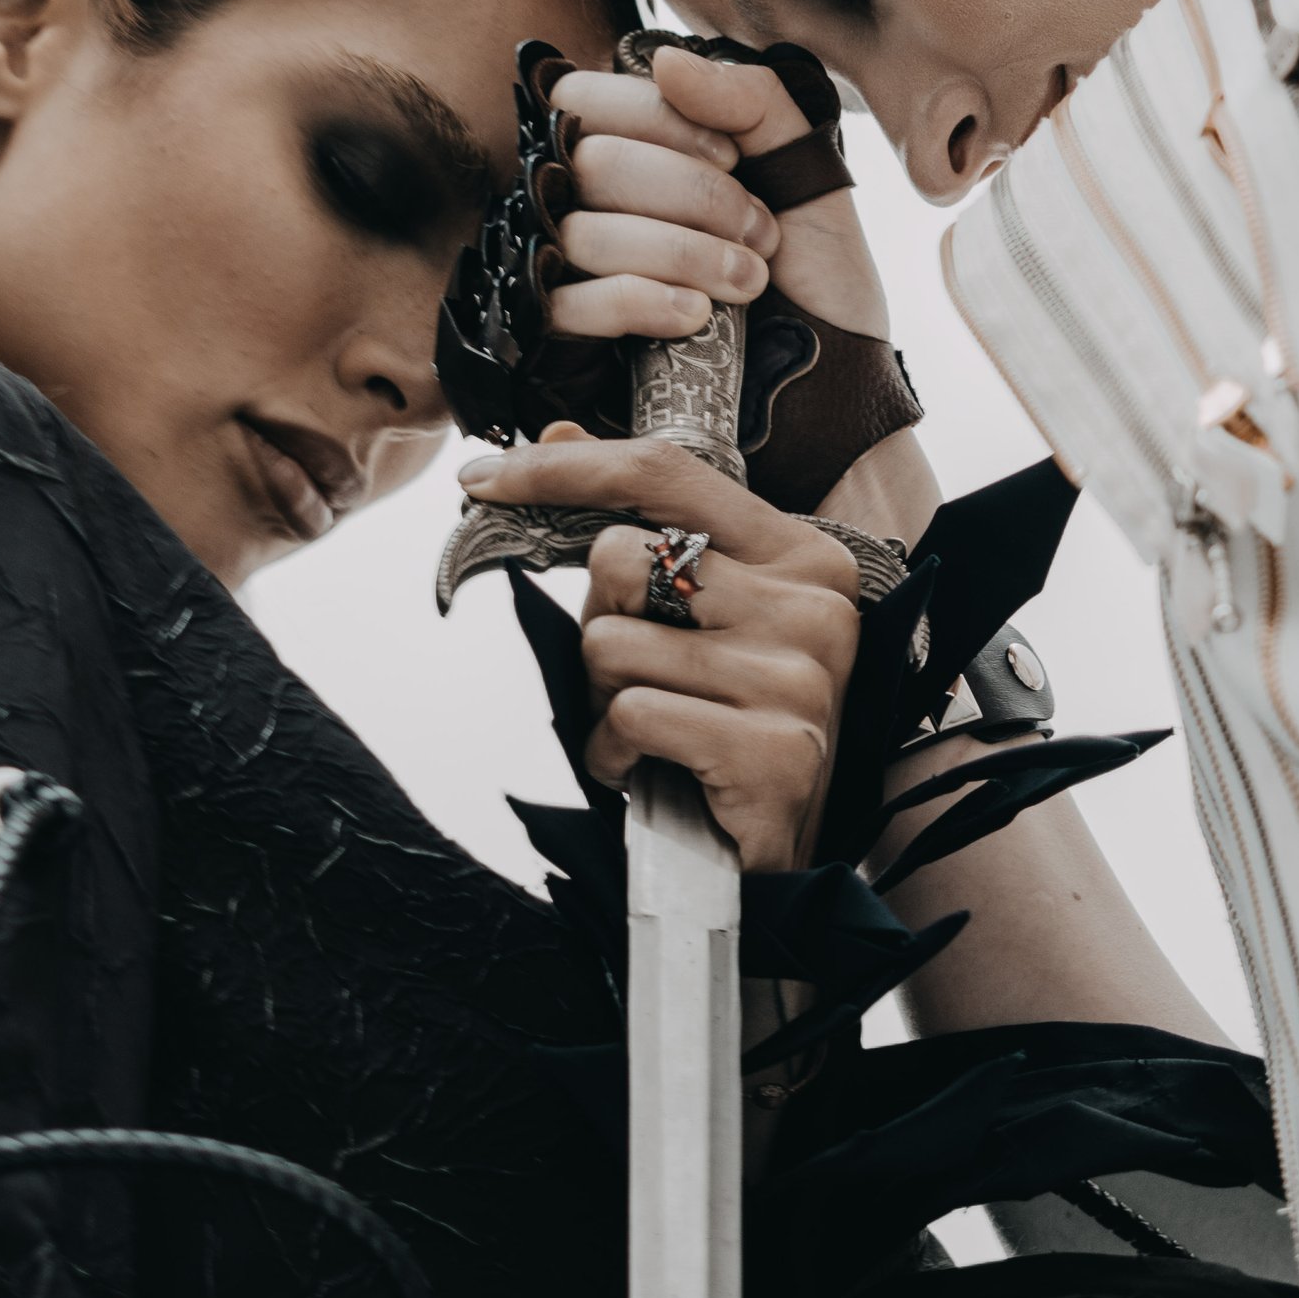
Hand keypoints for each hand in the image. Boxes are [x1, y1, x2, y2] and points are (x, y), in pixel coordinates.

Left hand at [455, 432, 860, 869]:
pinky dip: (614, 752)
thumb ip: (640, 528)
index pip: (665, 474)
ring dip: (601, 699)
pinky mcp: (776, 749)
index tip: (485, 478)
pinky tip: (651, 773)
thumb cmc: (728, 725)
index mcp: (801, 553)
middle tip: (636, 676)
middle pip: (620, 558)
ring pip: (610, 643)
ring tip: (651, 732)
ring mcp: (799, 677)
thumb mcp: (695, 618)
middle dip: (596, 621)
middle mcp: (813, 604)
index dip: (562, 468)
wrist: (776, 864)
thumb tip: (555, 433)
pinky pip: (629, 714)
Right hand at [552, 46, 891, 340]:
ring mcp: (569, 271)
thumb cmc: (813, 277)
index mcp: (632, 149)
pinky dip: (641, 300)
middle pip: (591, 163)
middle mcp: (585, 203)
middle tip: (760, 234)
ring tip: (748, 282)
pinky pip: (571, 304)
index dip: (659, 118)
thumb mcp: (804, 172)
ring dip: (683, 252)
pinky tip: (697, 316)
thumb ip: (751, 99)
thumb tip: (664, 60)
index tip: (735, 157)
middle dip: (693, 196)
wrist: (831, 386)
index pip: (584, 98)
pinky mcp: (566, 340)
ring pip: (584, 233)